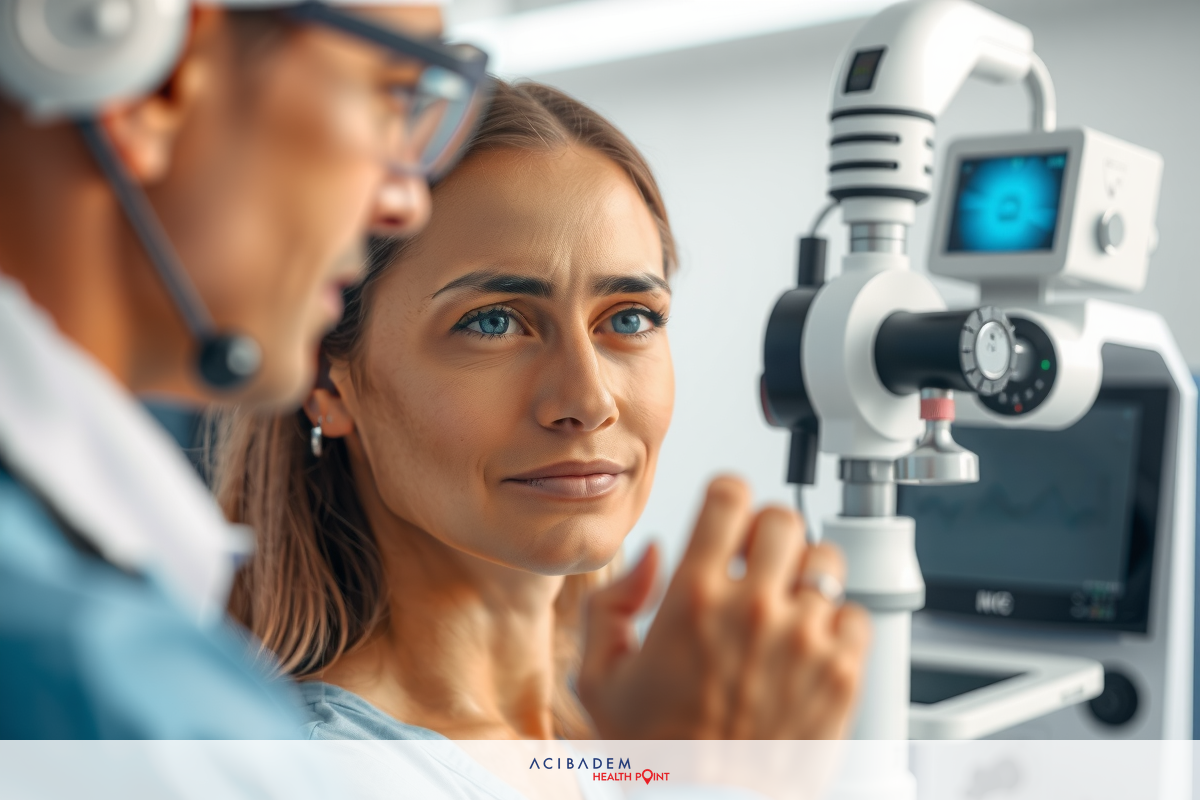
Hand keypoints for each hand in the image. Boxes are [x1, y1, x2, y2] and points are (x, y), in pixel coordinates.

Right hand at [578, 475, 869, 738]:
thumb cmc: (658, 756)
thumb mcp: (601, 678)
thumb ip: (612, 604)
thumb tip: (653, 556)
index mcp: (692, 598)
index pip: (730, 495)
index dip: (727, 498)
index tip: (727, 515)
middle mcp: (752, 609)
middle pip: (782, 518)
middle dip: (767, 533)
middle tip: (758, 561)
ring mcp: (803, 639)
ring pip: (825, 558)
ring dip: (805, 575)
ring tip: (787, 605)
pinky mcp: (842, 673)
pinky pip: (855, 613)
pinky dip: (837, 622)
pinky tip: (811, 645)